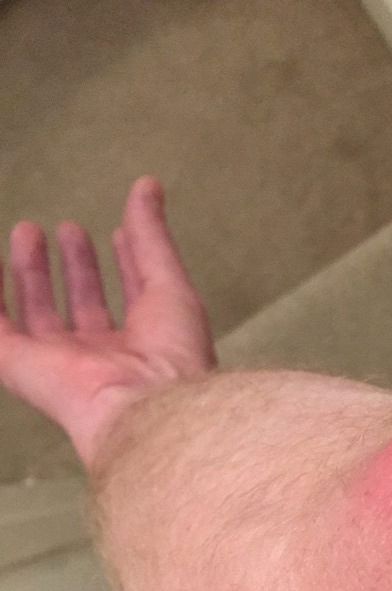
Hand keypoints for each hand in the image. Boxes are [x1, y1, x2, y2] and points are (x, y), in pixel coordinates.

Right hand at [0, 176, 215, 468]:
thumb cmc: (170, 354)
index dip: (125, 265)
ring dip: (32, 275)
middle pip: (82, 308)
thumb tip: (148, 185)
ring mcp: (59, 365)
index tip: (119, 233)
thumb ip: (153, 237)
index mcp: (141, 346)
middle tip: (70, 230)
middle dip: (75, 268)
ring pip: (37, 316)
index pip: (130, 299)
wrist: (144, 405)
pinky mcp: (21, 369)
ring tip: (28, 231)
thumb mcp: (169, 284)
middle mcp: (101, 359)